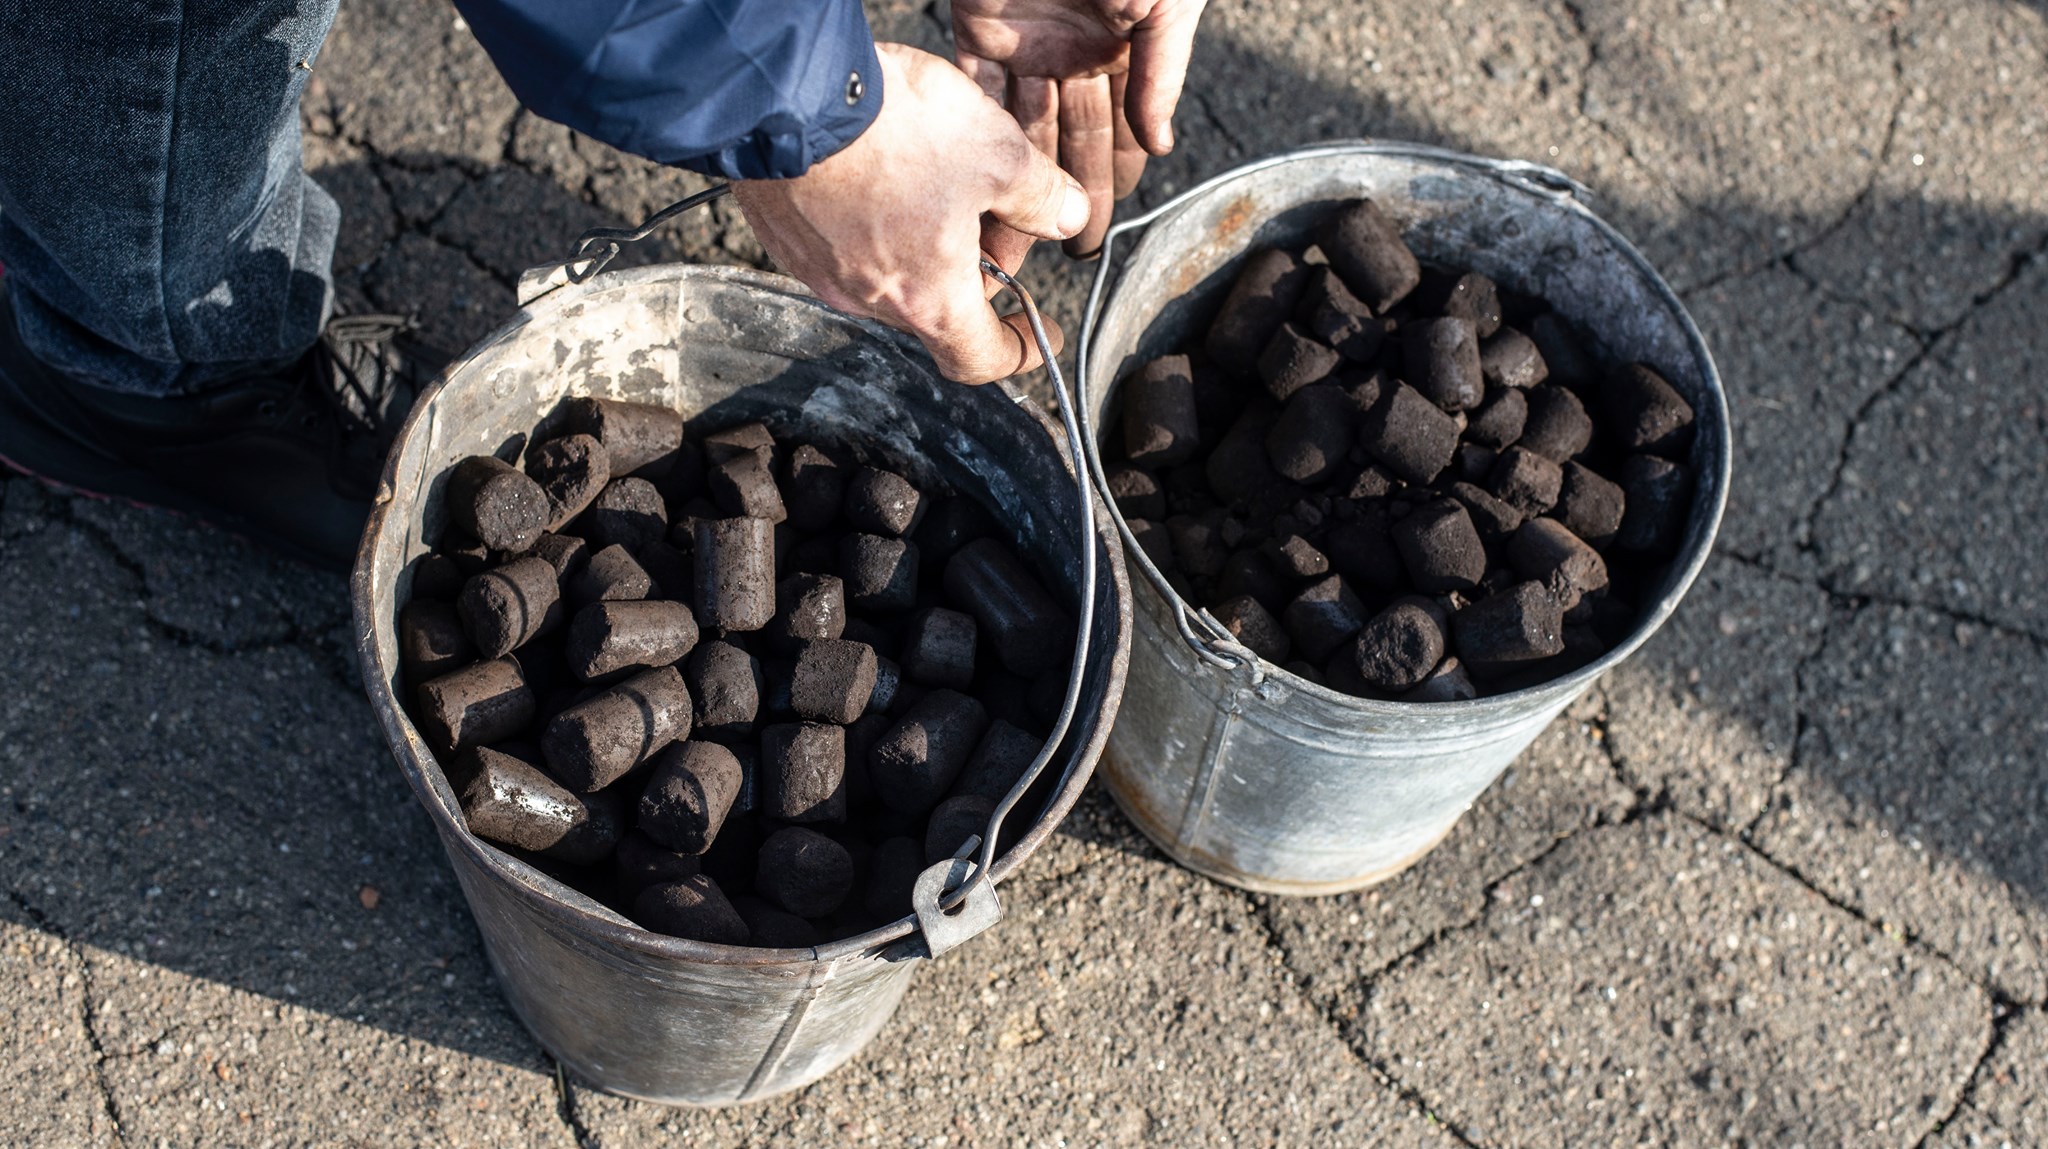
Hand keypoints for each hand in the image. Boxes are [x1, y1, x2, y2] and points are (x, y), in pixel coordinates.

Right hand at [731, 44, 1090, 382]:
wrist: (784, 91)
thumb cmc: (890, 130)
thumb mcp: (997, 154)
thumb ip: (1041, 195)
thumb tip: (1068, 214)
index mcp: (927, 300)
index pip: (979, 358)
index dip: (1017, 351)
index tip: (1036, 334)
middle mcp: (867, 299)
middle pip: (936, 304)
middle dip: (974, 269)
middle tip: (995, 212)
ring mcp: (817, 268)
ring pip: (887, 269)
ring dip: (921, 238)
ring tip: (936, 174)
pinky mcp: (783, 232)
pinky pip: (840, 239)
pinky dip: (870, 217)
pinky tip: (881, 164)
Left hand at [953, 0, 1207, 255]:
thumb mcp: (1167, 4)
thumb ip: (1163, 73)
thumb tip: (1160, 145)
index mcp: (1122, 47)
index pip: (1120, 127)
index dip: (1112, 178)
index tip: (1100, 229)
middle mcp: (1073, 53)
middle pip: (1069, 139)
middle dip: (1066, 198)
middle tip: (1065, 253)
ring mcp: (1025, 44)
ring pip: (1020, 128)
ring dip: (1015, 183)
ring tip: (1017, 239)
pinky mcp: (979, 30)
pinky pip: (975, 95)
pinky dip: (975, 140)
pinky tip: (979, 190)